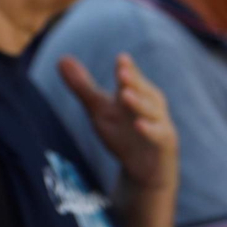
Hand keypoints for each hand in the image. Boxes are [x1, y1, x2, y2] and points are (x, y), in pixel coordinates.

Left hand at [58, 53, 177, 192]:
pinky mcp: (164, 142)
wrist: (143, 168)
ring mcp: (159, 122)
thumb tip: (61, 59)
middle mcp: (150, 103)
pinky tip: (138, 125)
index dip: (125, 68)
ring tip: (125, 94)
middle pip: (141, 89)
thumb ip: (82, 86)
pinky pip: (158, 134)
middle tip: (122, 71)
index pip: (130, 77)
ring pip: (149, 110)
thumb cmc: (123, 132)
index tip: (120, 58)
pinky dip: (149, 130)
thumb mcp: (99, 109)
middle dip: (132, 80)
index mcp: (136, 91)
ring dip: (138, 102)